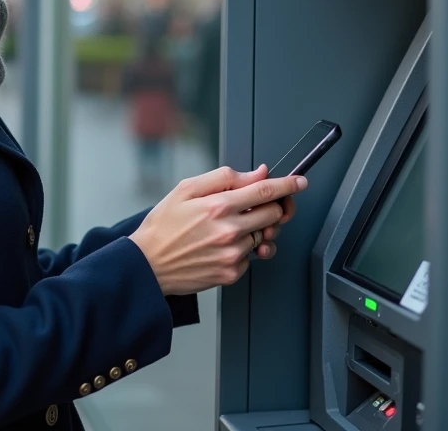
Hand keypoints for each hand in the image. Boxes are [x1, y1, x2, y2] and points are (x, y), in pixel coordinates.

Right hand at [129, 165, 307, 295]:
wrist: (147, 265)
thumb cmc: (163, 226)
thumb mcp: (186, 189)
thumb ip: (225, 178)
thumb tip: (256, 173)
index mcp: (218, 206)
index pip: (265, 191)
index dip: (288, 184)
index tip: (299, 182)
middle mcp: (229, 231)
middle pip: (274, 214)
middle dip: (272, 207)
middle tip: (260, 205)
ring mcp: (232, 255)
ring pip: (264, 236)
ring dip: (255, 229)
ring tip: (232, 228)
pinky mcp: (231, 273)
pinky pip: (251, 257)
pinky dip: (243, 249)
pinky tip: (223, 245)